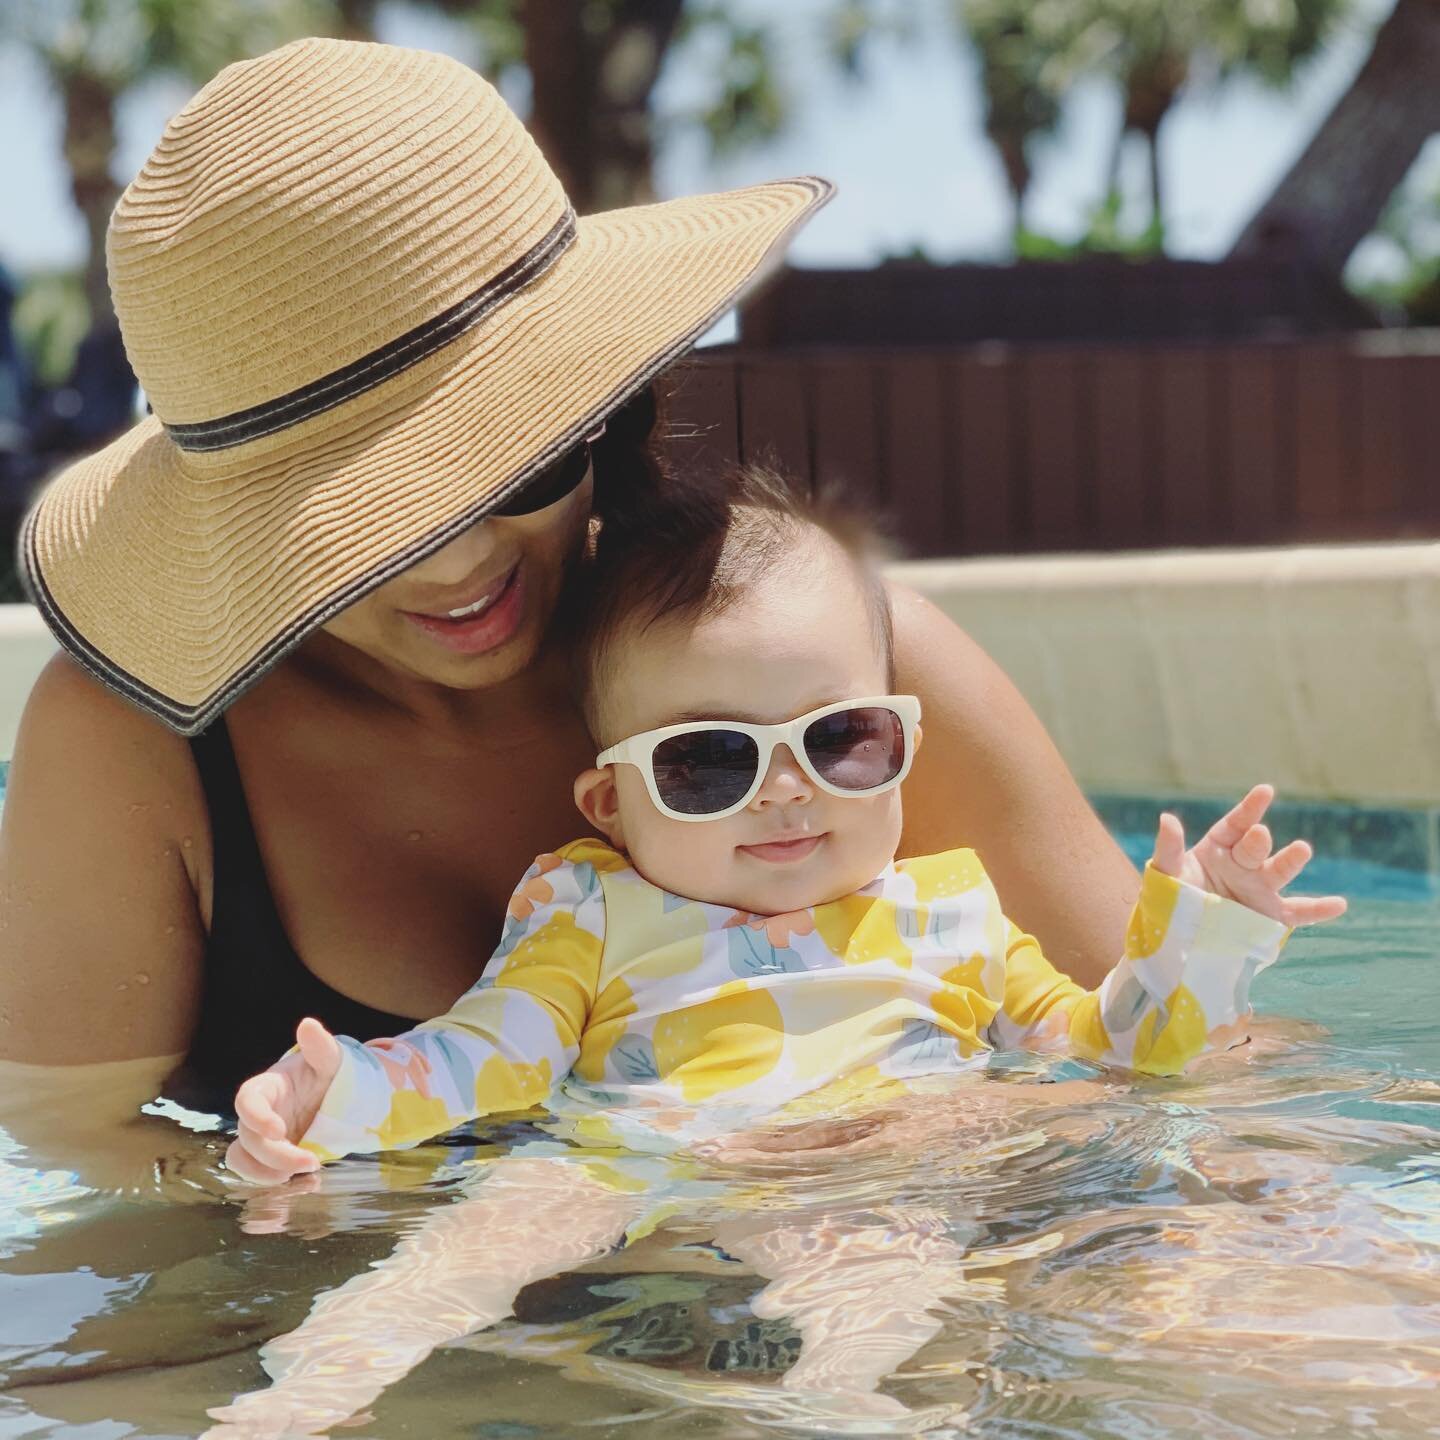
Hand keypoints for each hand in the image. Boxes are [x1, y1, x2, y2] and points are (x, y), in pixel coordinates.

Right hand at [224, 1018, 341, 1185]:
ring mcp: (260, 1138)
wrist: (334, 1098)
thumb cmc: (327, 1073)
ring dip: (263, 1174)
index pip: (246, 1100)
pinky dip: (265, 1185)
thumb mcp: (331, 1059)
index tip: (279, 1130)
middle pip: (248, 1138)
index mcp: (267, 1088)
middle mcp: (257, 1114)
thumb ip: (320, 1046)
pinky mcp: (268, 1158)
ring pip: (242, 1159)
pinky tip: (288, 1193)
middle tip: (309, 1161)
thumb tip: (308, 1025)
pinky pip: (254, 1175)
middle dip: (275, 1154)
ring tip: (295, 1178)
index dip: (256, 1117)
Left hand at [1150, 784, 1346, 926]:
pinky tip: (1339, 904)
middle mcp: (1244, 864)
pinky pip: (1298, 913)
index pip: (1237, 824)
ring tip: (1302, 849)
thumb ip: (1169, 847)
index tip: (1265, 792)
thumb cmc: (1172, 894)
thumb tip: (1167, 818)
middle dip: (1258, 841)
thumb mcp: (1166, 871)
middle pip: (1255, 848)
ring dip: (1291, 860)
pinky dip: (1319, 910)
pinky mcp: (1270, 915)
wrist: (1179, 931)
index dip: (1250, 808)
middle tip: (1259, 834)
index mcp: (1220, 847)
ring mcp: (1260, 889)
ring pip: (1279, 872)